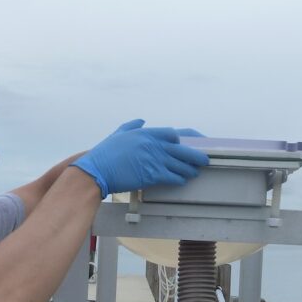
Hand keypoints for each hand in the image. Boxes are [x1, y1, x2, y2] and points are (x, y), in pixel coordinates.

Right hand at [71, 120, 208, 196]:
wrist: (97, 171)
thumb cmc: (105, 153)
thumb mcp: (119, 133)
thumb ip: (132, 126)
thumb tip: (141, 121)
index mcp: (147, 133)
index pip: (174, 133)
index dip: (187, 138)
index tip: (194, 142)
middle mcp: (153, 145)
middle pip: (184, 149)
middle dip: (197, 155)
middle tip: (204, 159)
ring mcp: (154, 160)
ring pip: (181, 165)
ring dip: (190, 170)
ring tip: (194, 173)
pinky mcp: (152, 175)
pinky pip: (173, 177)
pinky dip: (180, 179)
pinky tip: (182, 181)